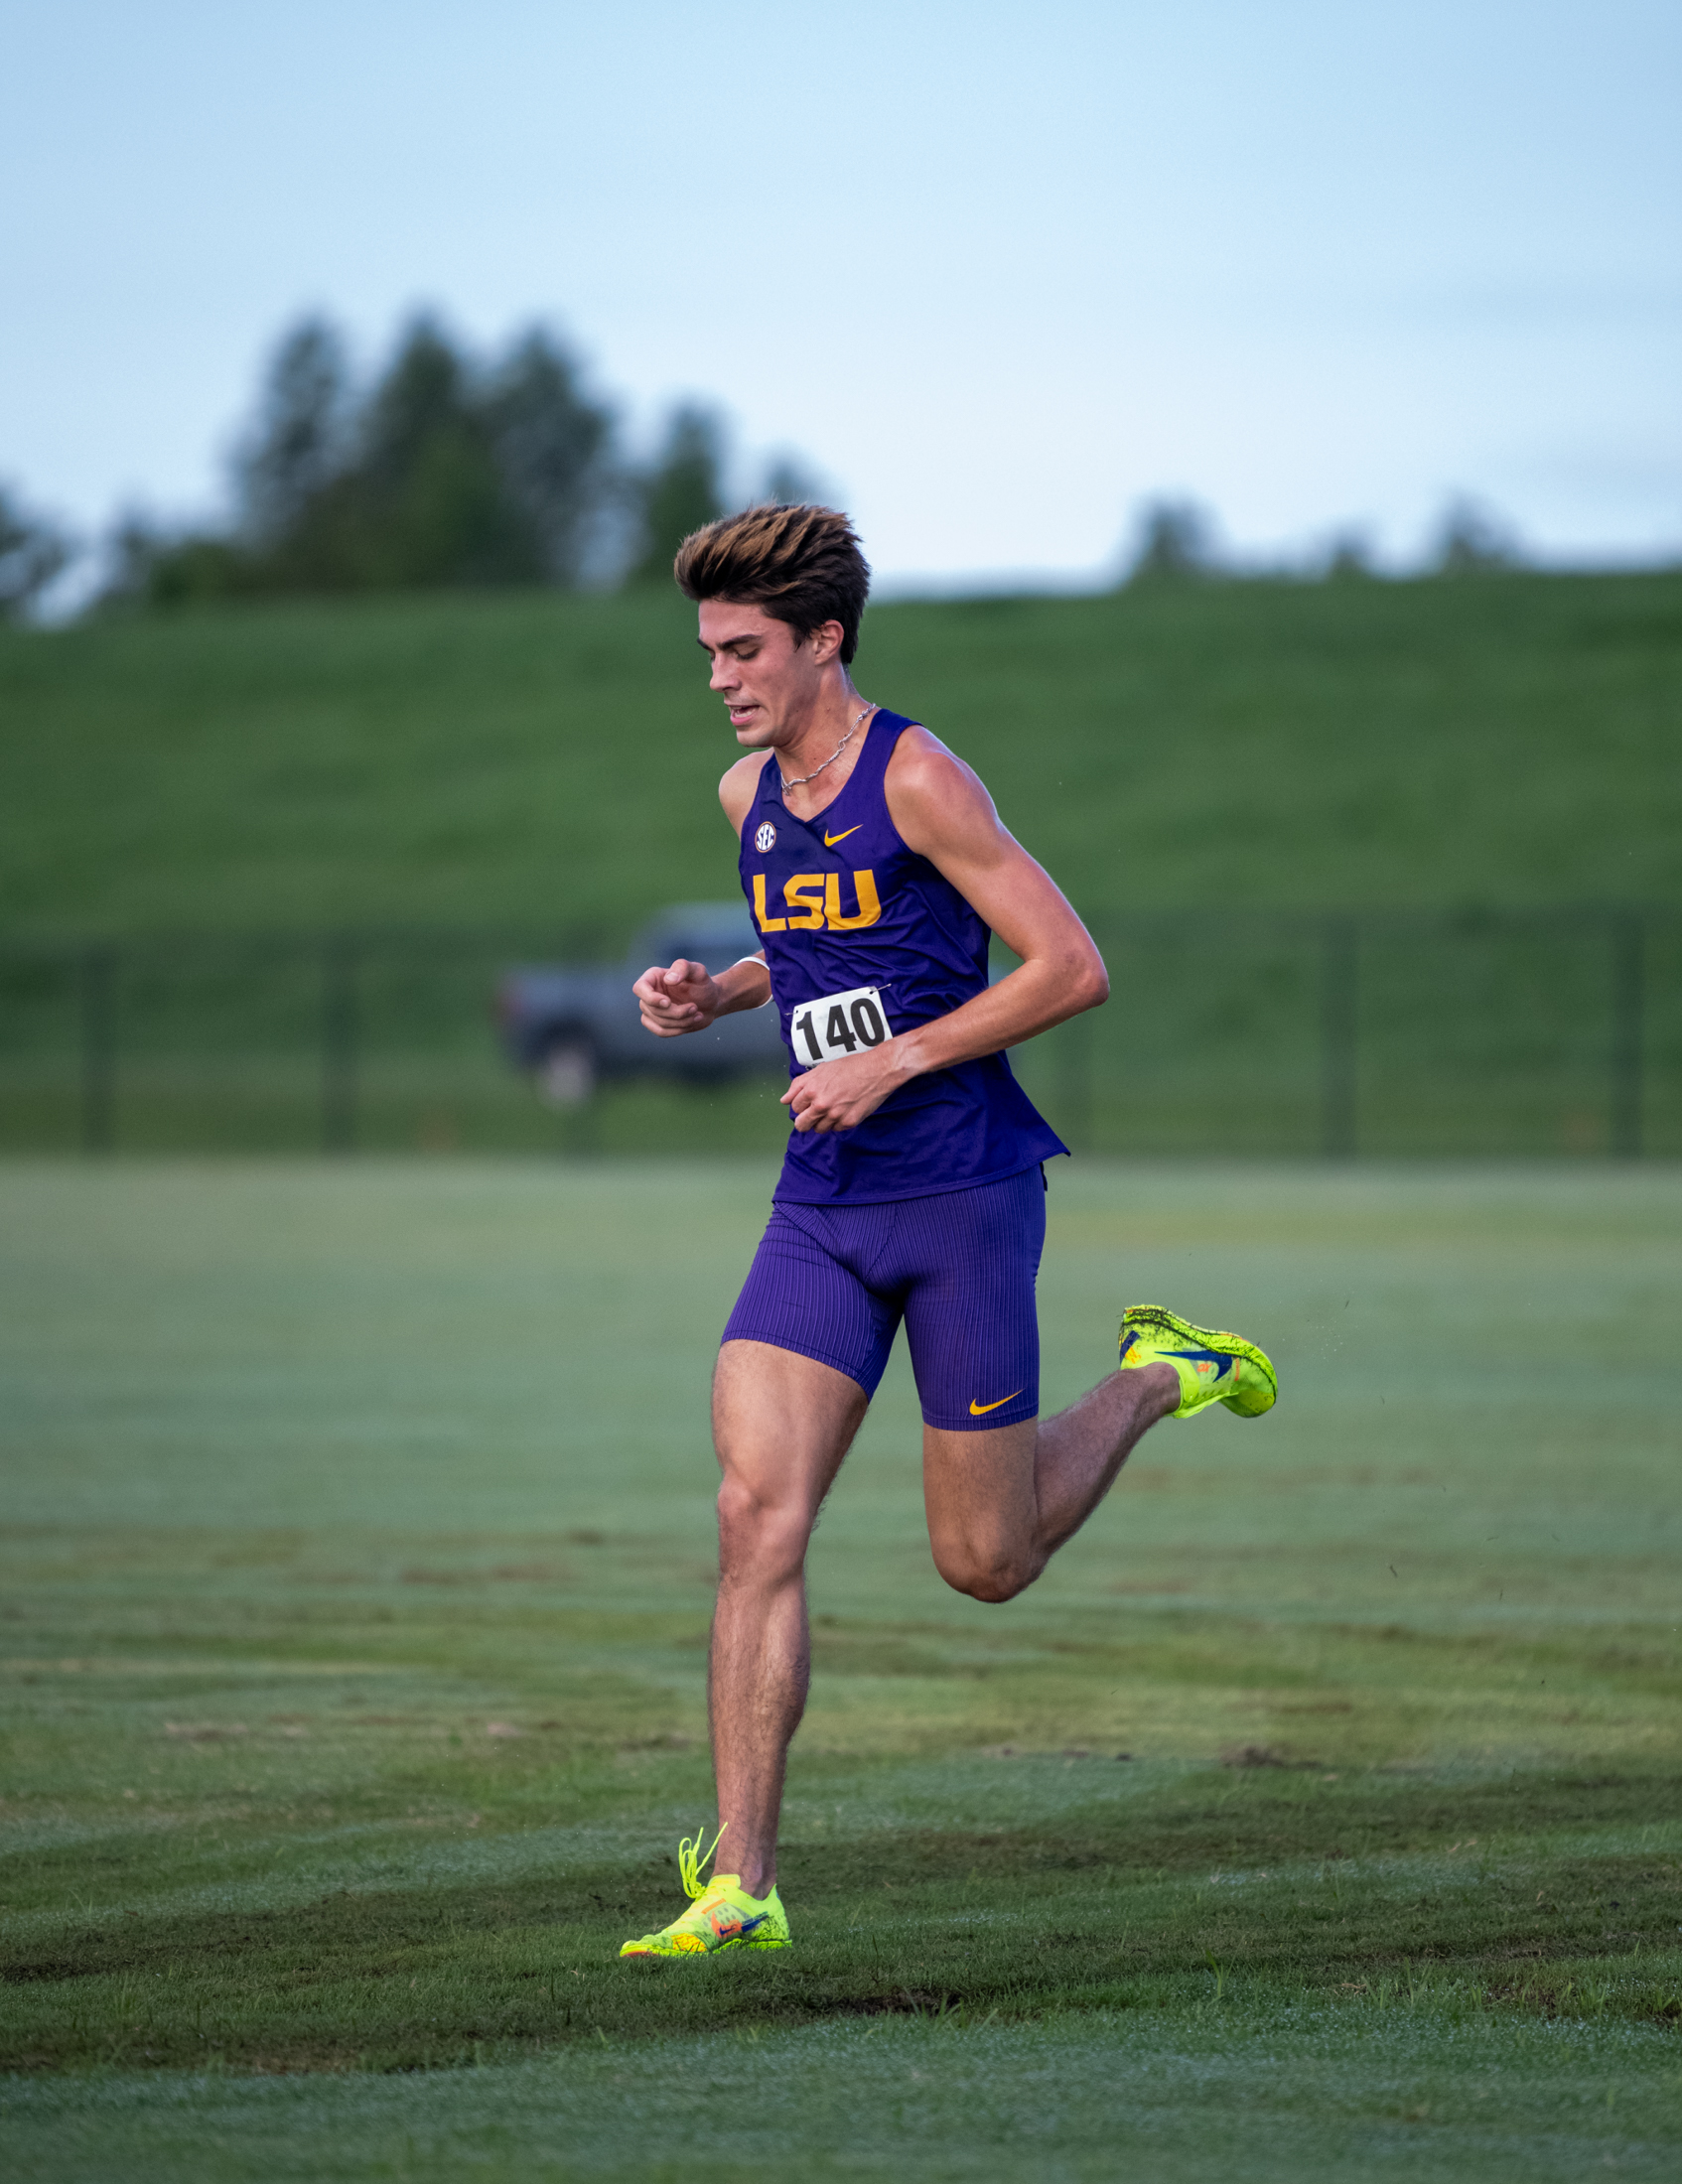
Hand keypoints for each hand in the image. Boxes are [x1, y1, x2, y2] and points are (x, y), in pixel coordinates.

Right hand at [633, 958, 719, 1037]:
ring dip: (681, 1021)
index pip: (640, 988)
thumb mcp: (698, 971)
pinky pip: (661, 1032)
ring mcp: (651, 1009)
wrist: (711, 1001)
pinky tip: (692, 1021)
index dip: (651, 998)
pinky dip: (679, 1029)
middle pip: (652, 1009)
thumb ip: (683, 968)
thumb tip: (668, 980)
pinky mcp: (657, 1023)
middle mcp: (649, 993)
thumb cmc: (703, 984)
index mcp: (654, 977)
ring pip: (658, 1022)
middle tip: (695, 1007)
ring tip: (697, 1013)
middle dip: (676, 1012)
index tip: (668, 1002)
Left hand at [781, 1043, 905, 1131]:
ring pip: (819, 1129)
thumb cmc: (850, 1066)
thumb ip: (799, 1085)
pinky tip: (844, 1111)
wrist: (878, 1070)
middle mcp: (821, 1104)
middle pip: (802, 1124)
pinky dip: (837, 1123)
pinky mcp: (849, 1122)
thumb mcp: (821, 1070)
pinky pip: (835, 1129)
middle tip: (814, 1115)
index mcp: (811, 1090)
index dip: (801, 1105)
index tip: (808, 1103)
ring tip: (832, 1109)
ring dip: (822, 1122)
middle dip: (805, 1121)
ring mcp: (835, 1115)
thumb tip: (784, 1100)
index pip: (795, 1107)